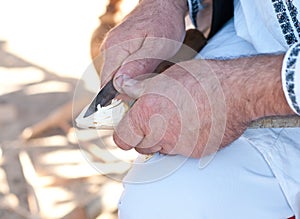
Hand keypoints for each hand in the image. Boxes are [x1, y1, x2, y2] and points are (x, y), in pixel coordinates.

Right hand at [95, 0, 186, 92]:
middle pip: (109, 82)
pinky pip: (119, 68)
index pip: (106, 84)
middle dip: (123, 92)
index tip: (130, 105)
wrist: (163, 4)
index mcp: (115, 49)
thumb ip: (139, 64)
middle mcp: (109, 48)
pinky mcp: (117, 48)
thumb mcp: (158, 46)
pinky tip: (141, 73)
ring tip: (144, 81)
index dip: (115, 99)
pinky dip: (128, 75)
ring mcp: (112, 47)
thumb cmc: (164, 24)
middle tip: (142, 95)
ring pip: (114, 76)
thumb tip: (119, 84)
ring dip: (127, 83)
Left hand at [112, 56, 293, 157]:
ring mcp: (180, 147)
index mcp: (147, 116)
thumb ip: (137, 87)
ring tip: (178, 117)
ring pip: (163, 149)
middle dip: (145, 135)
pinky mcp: (198, 152)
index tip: (130, 126)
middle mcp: (161, 136)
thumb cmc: (200, 80)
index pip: (122, 139)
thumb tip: (122, 85)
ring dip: (164, 138)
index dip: (124, 132)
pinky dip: (185, 141)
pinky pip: (184, 151)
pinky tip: (195, 123)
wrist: (236, 91)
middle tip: (156, 117)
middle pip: (141, 147)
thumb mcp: (163, 76)